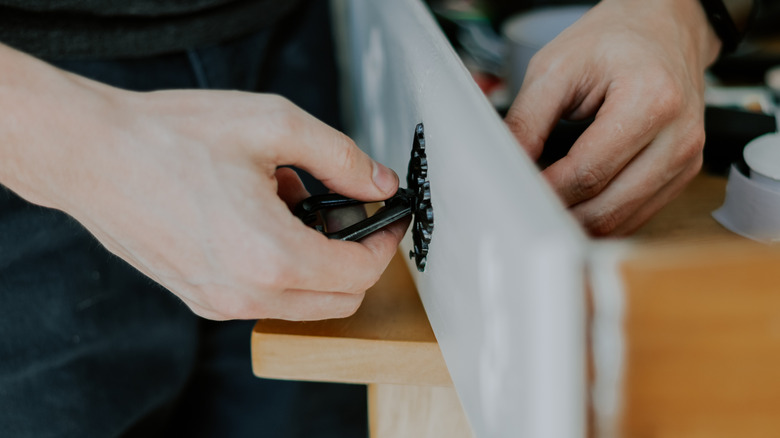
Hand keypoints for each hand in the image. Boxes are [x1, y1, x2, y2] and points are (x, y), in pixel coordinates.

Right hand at [0, 47, 405, 320]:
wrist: (91, 154)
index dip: (384, 244)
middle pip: (338, 301)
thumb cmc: (170, 138)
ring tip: (290, 205)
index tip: (387, 220)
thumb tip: (378, 183)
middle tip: (348, 214)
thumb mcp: (274, 126)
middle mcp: (246, 293)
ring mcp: (219, 302)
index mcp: (271, 256)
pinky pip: (263, 297)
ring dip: (317, 264)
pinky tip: (259, 219)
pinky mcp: (200, 298)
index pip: (360, 274)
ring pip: (302, 303)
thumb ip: (341, 158)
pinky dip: (281, 268)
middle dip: (356, 260)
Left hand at [505, 0, 720, 235]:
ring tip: (545, 211)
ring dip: (579, 224)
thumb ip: (527, 120)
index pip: (589, 172)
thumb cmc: (612, 41)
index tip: (518, 196)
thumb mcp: (555, 68)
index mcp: (651, 101)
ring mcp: (686, 159)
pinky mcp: (683, 173)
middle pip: (608, 206)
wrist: (662, 28)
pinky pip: (637, 215)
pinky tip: (575, 207)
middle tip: (525, 210)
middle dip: (561, 215)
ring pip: (623, 220)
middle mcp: (679, 136)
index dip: (547, 191)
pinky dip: (602, 218)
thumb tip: (507, 166)